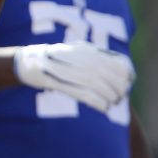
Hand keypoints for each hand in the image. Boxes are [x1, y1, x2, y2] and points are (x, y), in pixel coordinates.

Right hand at [15, 41, 133, 112]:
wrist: (27, 62)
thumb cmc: (57, 61)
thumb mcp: (78, 53)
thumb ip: (97, 59)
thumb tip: (124, 71)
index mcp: (84, 49)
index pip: (112, 58)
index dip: (126, 72)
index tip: (129, 81)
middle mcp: (75, 55)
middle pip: (105, 73)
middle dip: (118, 88)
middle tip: (120, 97)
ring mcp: (63, 67)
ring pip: (94, 83)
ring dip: (108, 96)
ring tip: (112, 103)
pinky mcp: (54, 80)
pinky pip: (81, 92)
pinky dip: (96, 102)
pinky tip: (103, 108)